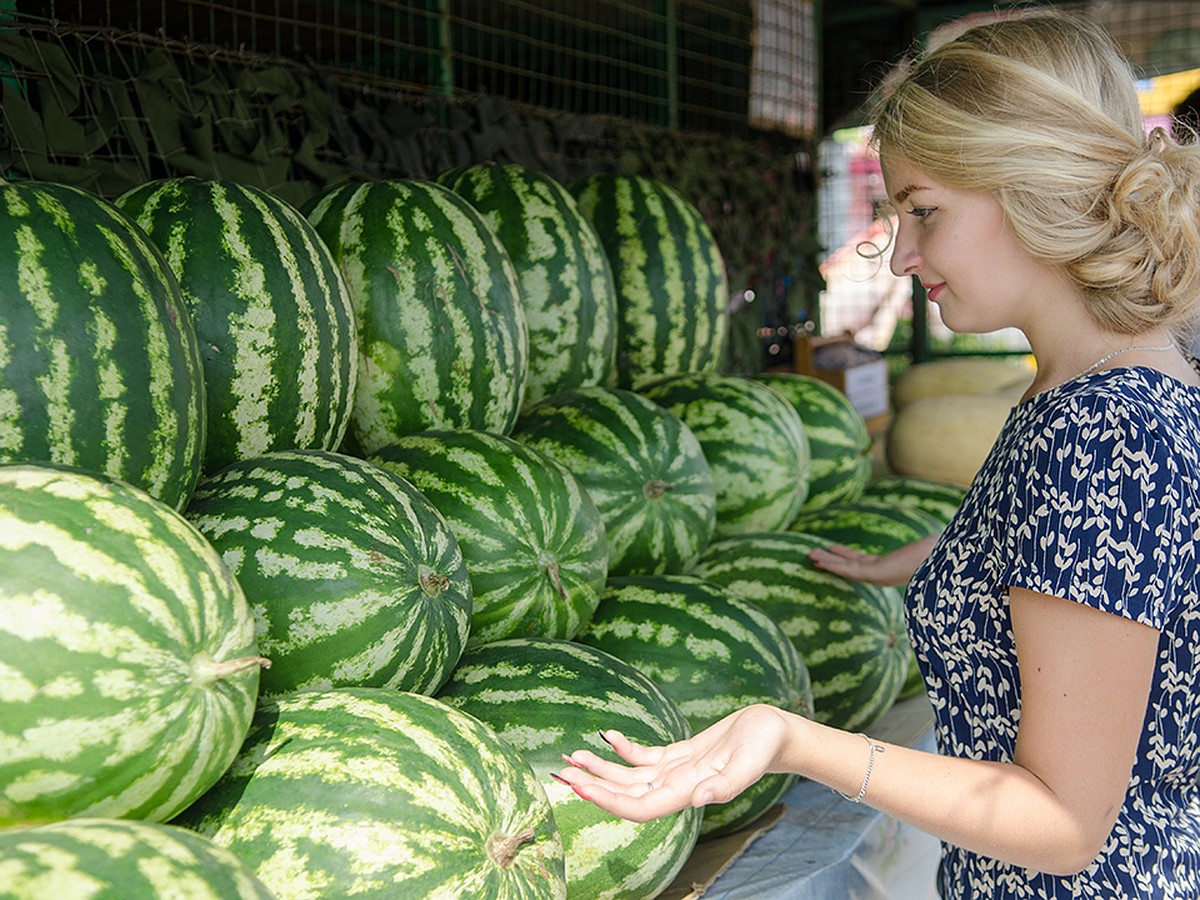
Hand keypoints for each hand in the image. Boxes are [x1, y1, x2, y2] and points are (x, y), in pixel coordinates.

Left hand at [555, 705, 794, 822]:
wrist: (775, 732)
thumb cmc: (764, 746)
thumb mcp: (749, 762)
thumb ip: (727, 784)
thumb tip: (699, 799)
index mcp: (687, 792)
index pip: (639, 807)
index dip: (609, 801)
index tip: (582, 788)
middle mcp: (676, 787)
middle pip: (625, 793)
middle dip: (593, 784)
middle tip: (561, 772)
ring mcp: (676, 772)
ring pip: (629, 776)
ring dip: (601, 767)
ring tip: (573, 755)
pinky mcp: (679, 755)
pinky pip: (644, 757)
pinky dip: (623, 748)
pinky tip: (608, 735)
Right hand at [807, 534, 937, 586]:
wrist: (949, 559)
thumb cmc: (943, 553)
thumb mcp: (930, 545)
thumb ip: (928, 542)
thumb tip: (938, 533)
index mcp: (894, 568)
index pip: (864, 563)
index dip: (847, 558)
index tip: (834, 551)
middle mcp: (885, 575)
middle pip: (852, 568)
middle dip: (833, 561)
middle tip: (815, 556)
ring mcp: (880, 576)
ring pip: (847, 568)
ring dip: (828, 562)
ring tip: (811, 556)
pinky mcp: (878, 574)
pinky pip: (851, 568)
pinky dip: (834, 564)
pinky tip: (821, 560)